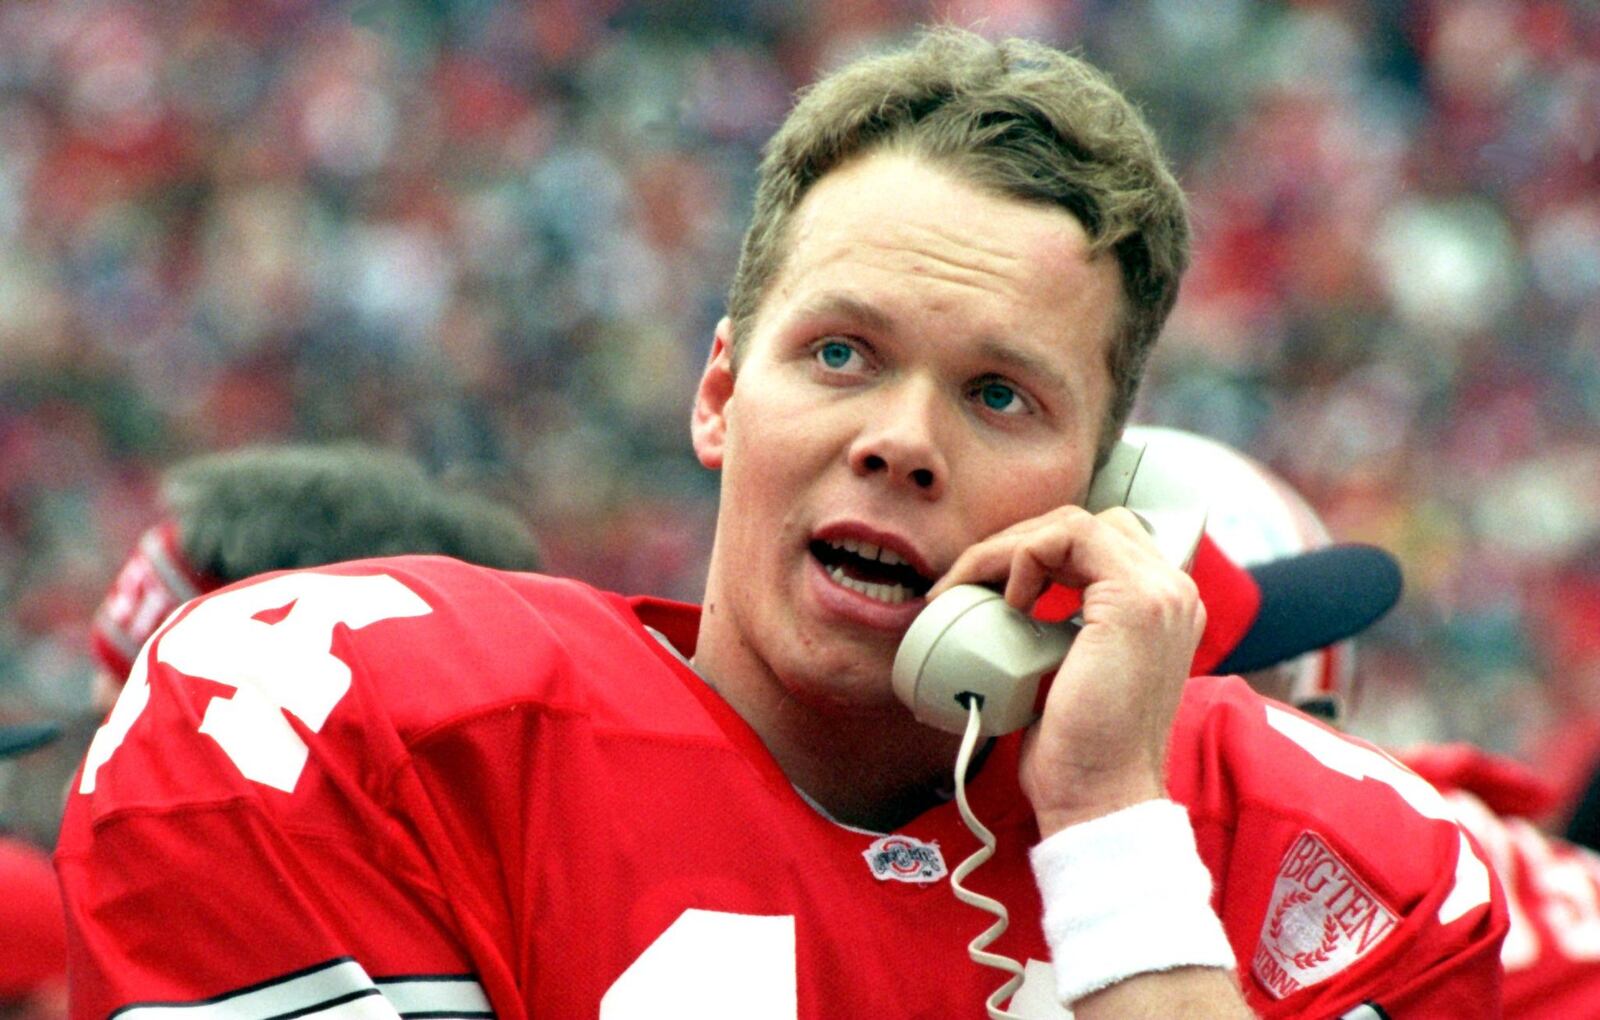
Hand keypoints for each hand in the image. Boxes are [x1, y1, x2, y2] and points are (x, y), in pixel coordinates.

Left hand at [926, 505, 1204, 836]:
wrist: (1098, 796)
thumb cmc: (1077, 747)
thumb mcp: (1070, 668)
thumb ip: (1065, 625)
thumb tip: (1012, 600)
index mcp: (1162, 607)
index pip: (1099, 542)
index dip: (1037, 551)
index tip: (991, 587)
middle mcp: (1173, 592)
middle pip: (1085, 523)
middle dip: (1016, 543)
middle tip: (968, 580)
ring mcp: (1162, 591)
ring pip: (1072, 523)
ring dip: (1008, 548)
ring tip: (973, 587)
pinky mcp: (1138, 598)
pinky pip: (1065, 537)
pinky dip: (1021, 558)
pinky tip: (1009, 603)